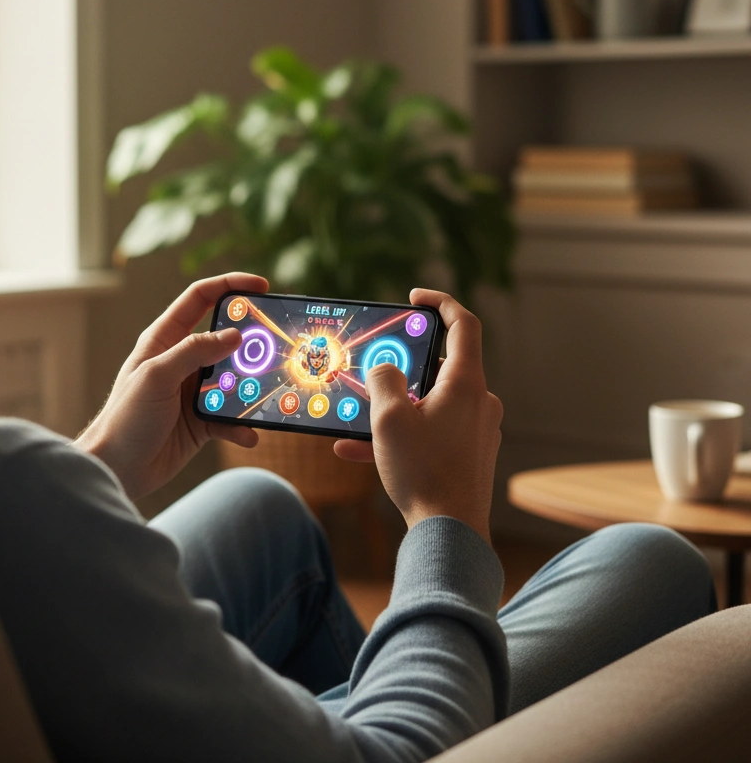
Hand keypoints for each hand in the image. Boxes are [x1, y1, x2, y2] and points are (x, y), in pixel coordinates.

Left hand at [75, 273, 267, 500]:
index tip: (261, 285)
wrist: (116, 470)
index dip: (229, 286)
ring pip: (234, 378)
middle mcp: (181, 361)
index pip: (200, 299)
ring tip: (265, 394)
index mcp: (164, 340)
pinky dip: (241, 425)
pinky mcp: (202, 420)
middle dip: (251, 341)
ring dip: (250, 387)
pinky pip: (231, 417)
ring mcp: (193, 391)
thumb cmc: (125, 418)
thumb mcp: (157, 376)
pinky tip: (248, 434)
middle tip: (274, 344)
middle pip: (224, 338)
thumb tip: (234, 335)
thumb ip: (194, 352)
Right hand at [334, 289, 502, 542]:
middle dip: (402, 367)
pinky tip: (357, 451)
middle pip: (441, 365)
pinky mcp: (469, 454)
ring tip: (356, 417)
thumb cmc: (422, 472)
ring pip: (430, 403)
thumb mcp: (389, 419)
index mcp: (466, 384)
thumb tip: (386, 369)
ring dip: (394, 407)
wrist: (449, 535)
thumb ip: (383, 381)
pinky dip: (401, 435)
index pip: (463, 324)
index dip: (440, 303)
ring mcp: (476, 429)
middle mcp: (479, 402)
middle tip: (374, 366)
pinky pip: (430, 432)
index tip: (414, 299)